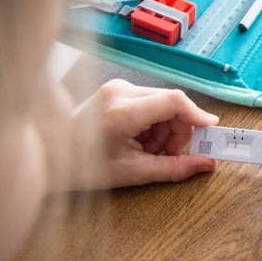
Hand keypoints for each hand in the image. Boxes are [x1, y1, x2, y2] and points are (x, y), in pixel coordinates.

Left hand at [61, 80, 218, 190]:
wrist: (51, 155)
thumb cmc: (85, 166)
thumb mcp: (133, 172)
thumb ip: (174, 168)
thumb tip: (206, 164)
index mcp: (122, 112)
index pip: (174, 102)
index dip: (197, 115)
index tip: (209, 130)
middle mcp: (120, 92)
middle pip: (172, 102)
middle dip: (178, 129)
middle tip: (167, 153)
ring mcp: (117, 88)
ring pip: (164, 102)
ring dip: (165, 127)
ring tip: (147, 148)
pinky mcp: (117, 89)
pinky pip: (151, 101)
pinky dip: (153, 122)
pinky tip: (139, 138)